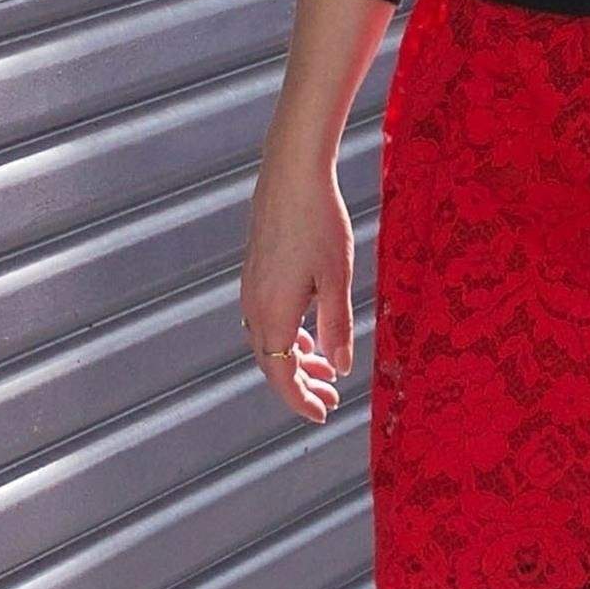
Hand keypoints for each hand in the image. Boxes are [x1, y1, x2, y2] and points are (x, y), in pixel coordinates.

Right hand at [240, 157, 355, 422]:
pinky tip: (309, 334)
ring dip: (294, 361)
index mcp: (273, 314)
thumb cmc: (320, 223)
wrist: (291, 173)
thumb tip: (339, 370)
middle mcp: (254, 306)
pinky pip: (265, 321)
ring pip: (268, 342)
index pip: (282, 376)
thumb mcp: (337, 280)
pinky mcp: (254, 272)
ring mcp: (250, 289)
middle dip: (300, 387)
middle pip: (271, 363)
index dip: (300, 401)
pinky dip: (287, 337)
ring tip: (324, 372)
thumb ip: (337, 328)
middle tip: (331, 401)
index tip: (323, 415)